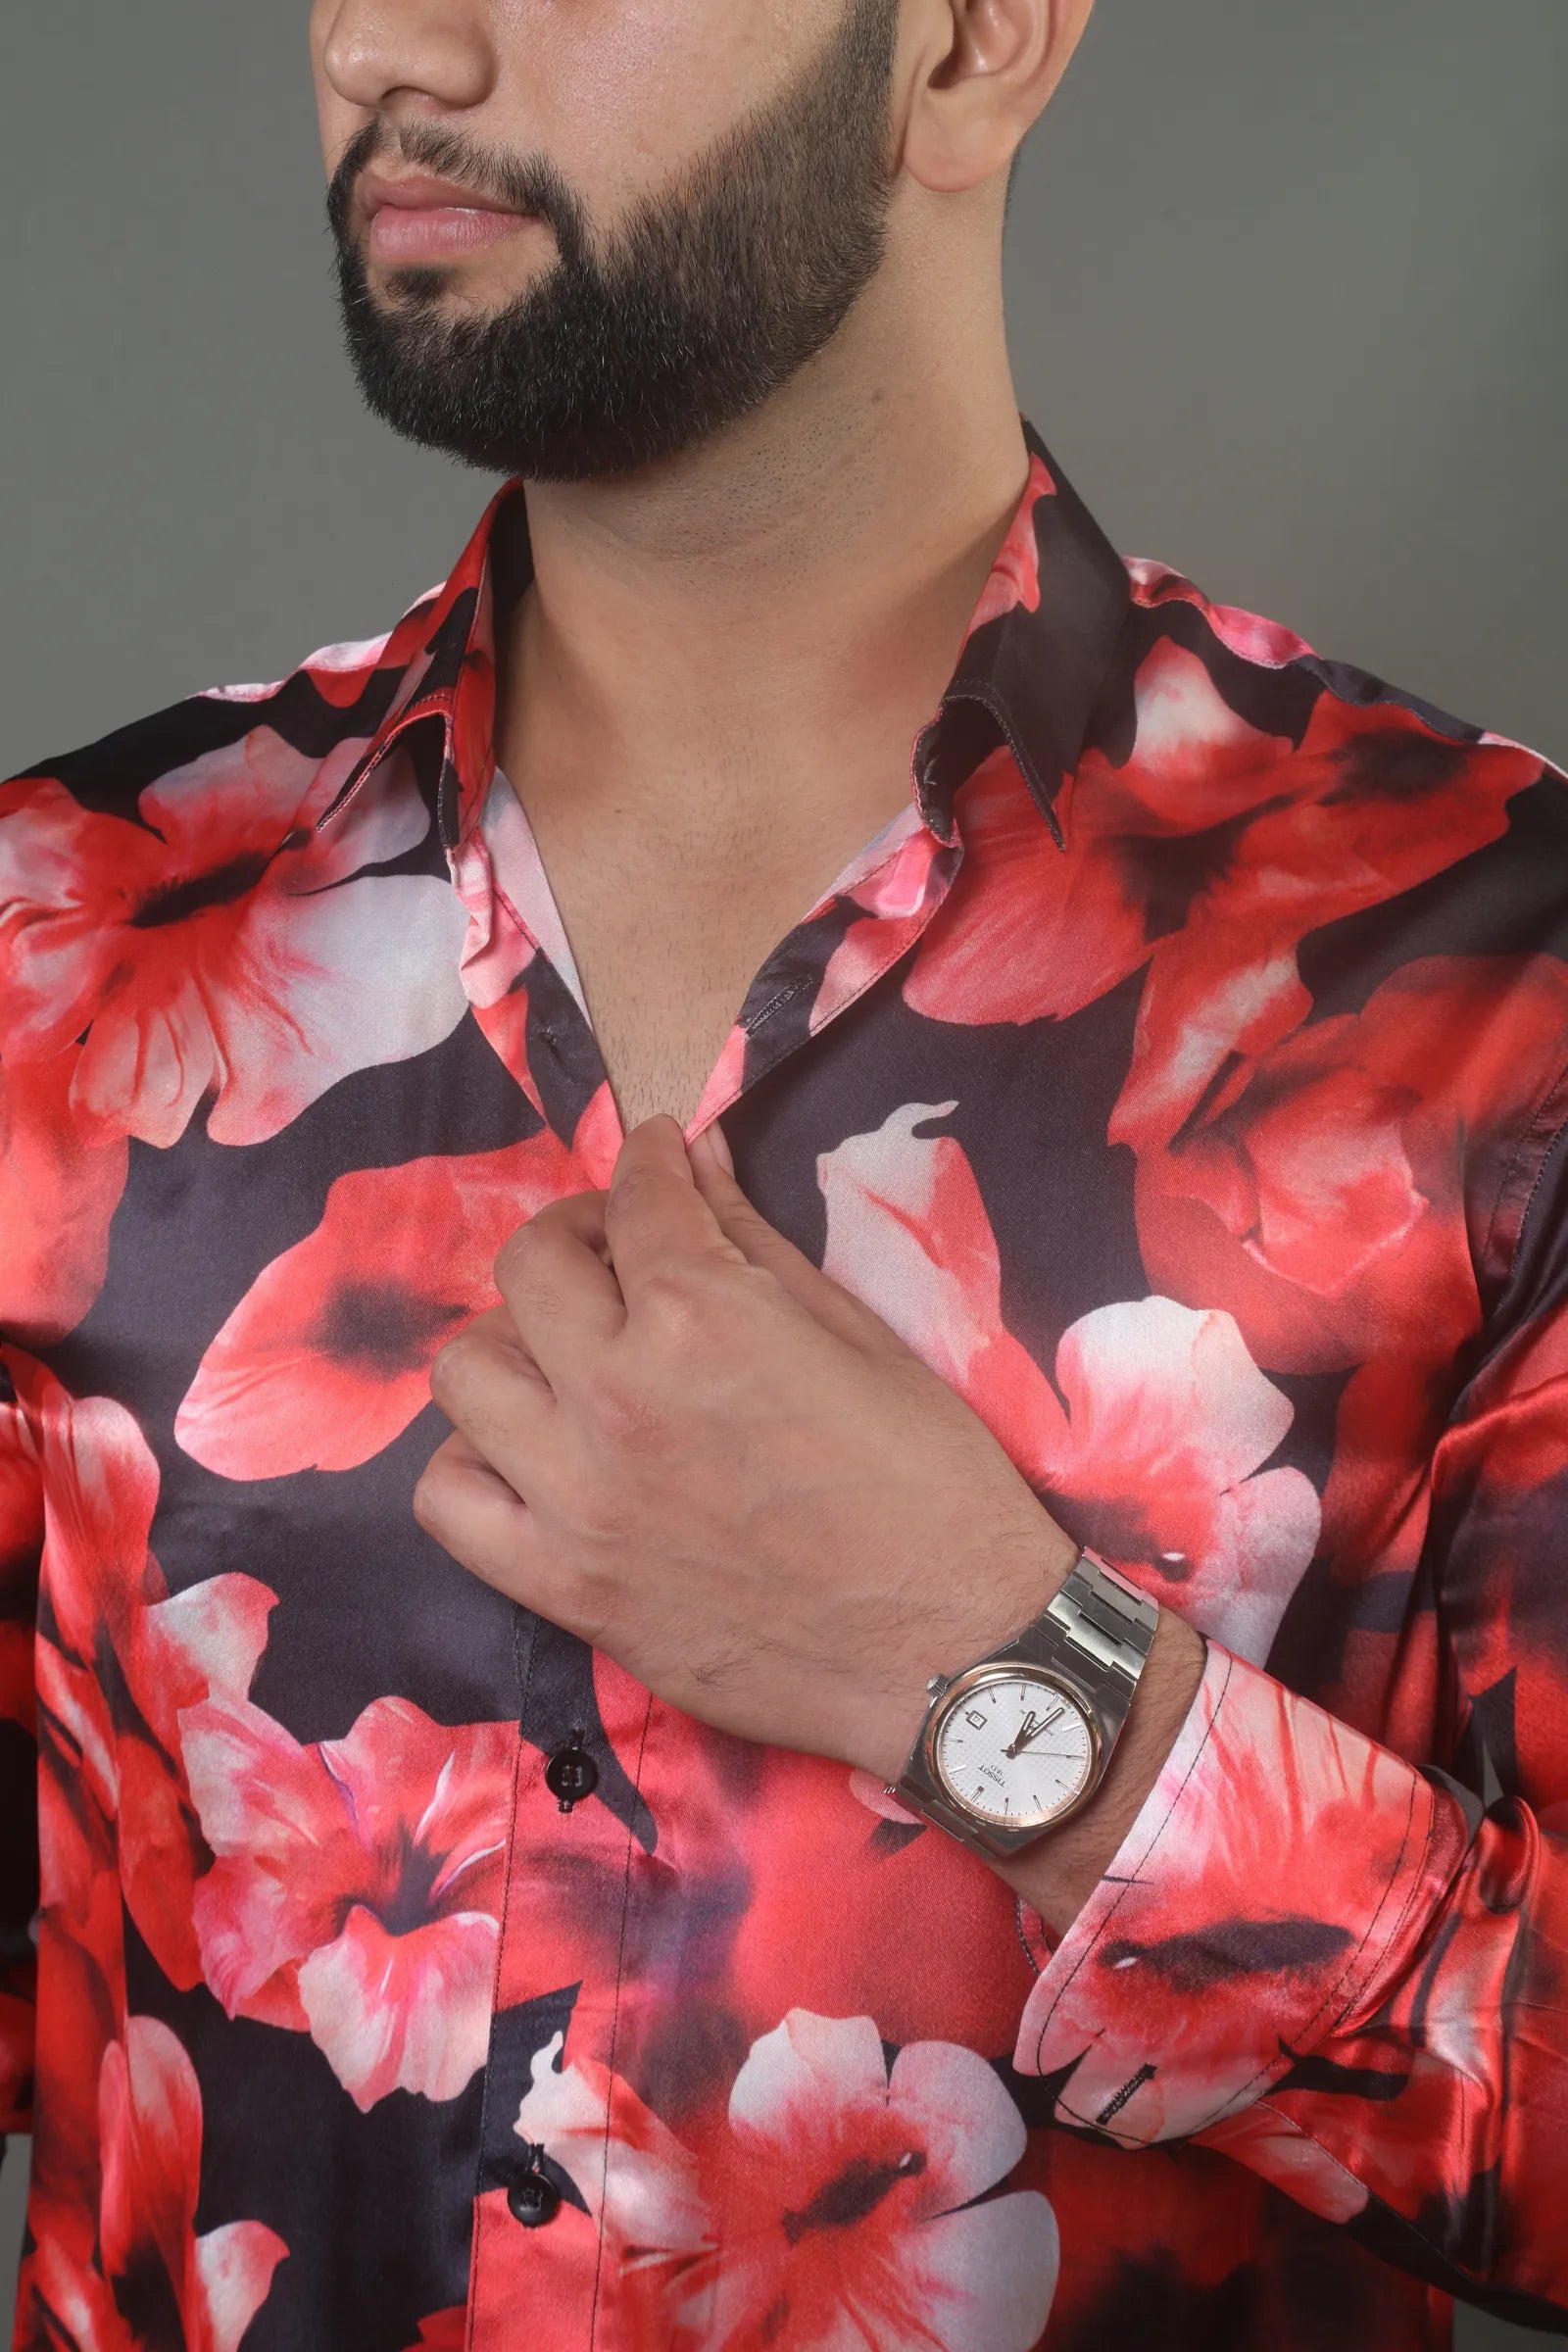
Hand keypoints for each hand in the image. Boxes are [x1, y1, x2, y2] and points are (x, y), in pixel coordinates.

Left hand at [412, 1114, 1080, 1785]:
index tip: (663, 1162)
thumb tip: (698, 1156)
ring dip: (516, 1343)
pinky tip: (533, 1456)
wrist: (954, 1652)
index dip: (652, 1162)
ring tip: (571, 1358)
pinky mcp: (565, 1586)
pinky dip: (475, 1464)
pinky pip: (450, 1503)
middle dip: (578, 1235)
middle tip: (622, 1254)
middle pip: (531, 1267)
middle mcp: (619, 1394)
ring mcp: (579, 1496)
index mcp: (705, 1317)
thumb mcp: (860, 1335)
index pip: (639, 1199)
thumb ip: (755, 1239)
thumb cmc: (935, 1486)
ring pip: (468, 1374)